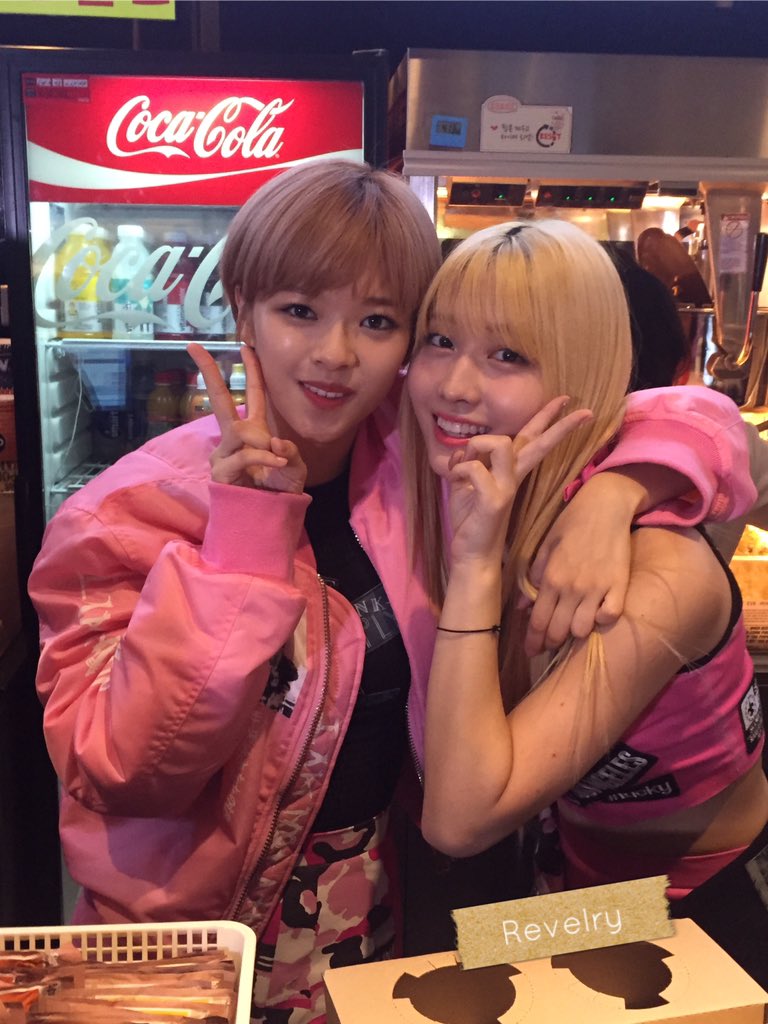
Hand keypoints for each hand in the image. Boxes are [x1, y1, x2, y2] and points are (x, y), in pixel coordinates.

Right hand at [187, 343, 306, 492]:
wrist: (269, 519)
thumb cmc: (279, 492)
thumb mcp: (295, 468)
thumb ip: (289, 451)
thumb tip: (272, 439)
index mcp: (254, 431)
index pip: (251, 395)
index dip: (250, 370)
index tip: (244, 345)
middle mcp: (235, 438)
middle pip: (219, 399)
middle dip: (207, 371)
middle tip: (194, 347)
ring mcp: (224, 454)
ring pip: (239, 431)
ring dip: (260, 442)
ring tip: (277, 457)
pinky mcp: (220, 471)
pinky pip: (244, 455)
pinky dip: (263, 457)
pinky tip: (275, 462)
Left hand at [447, 398, 592, 565]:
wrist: (471, 554)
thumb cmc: (470, 519)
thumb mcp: (465, 483)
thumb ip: (469, 462)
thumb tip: (464, 448)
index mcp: (509, 471)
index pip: (532, 440)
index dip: (549, 420)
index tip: (568, 402)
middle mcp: (513, 477)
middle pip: (535, 440)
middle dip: (553, 419)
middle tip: (570, 400)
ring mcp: (506, 488)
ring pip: (503, 443)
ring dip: (478, 445)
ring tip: (465, 462)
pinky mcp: (494, 500)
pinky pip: (474, 467)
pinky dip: (459, 468)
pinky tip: (455, 479)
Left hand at [524, 472, 636, 655]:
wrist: (605, 506)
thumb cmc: (571, 523)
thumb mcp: (545, 546)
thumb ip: (533, 575)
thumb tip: (521, 605)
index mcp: (551, 578)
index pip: (538, 620)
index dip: (533, 640)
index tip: (530, 651)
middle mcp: (572, 587)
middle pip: (559, 630)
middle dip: (550, 643)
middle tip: (548, 646)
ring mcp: (597, 588)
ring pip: (582, 629)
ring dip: (576, 633)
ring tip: (572, 628)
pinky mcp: (619, 585)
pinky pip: (611, 616)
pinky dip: (603, 620)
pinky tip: (597, 615)